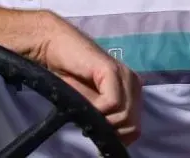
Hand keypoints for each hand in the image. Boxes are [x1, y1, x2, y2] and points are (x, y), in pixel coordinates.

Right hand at [33, 12, 141, 145]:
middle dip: (110, 131)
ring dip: (102, 121)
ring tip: (84, 110)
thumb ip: (106, 118)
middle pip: (133, 125)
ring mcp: (124, 75)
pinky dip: (97, 109)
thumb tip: (113, 142)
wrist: (54, 48)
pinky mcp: (112, 71)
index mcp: (131, 90)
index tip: (97, 135)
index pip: (135, 127)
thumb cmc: (69, 74)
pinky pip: (112, 103)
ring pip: (124, 116)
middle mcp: (133, 82)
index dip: (116, 137)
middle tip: (89, 124)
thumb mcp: (90, 104)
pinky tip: (84, 102)